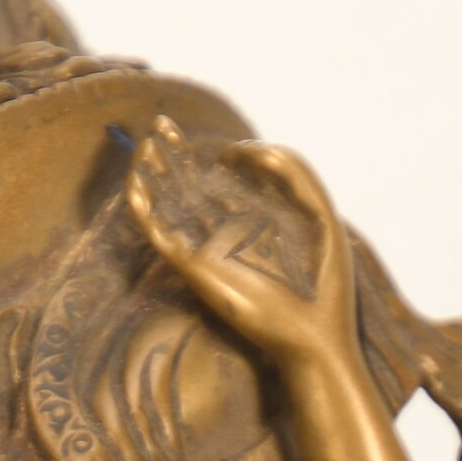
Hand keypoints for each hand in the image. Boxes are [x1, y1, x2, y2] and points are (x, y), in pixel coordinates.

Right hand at [125, 118, 357, 370]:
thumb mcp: (319, 212)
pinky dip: (144, 210)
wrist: (316, 337)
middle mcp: (225, 235)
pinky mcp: (194, 269)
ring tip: (146, 143)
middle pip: (187, 186)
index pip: (222, 184)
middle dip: (173, 155)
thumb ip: (293, 171)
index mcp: (254, 224)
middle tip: (161, 123)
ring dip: (151, 174)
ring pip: (167, 206)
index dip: (216, 159)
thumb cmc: (323, 284)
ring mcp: (206, 251)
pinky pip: (160, 235)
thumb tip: (242, 151)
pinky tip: (138, 184)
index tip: (227, 149)